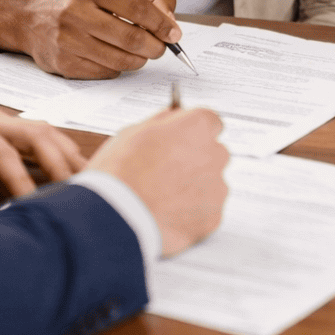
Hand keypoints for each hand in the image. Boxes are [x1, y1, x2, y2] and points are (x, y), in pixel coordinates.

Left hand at [0, 78, 86, 211]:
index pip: (1, 152)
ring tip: (88, 178)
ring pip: (44, 130)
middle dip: (58, 161)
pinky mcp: (6, 123)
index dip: (19, 177)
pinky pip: (40, 131)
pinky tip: (74, 166)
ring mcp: (2, 117)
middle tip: (77, 189)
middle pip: (35, 133)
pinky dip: (61, 147)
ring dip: (66, 153)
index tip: (31, 203)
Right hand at [21, 0, 181, 78]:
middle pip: (131, 37)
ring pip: (120, 59)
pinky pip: (105, 72)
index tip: (174, 33)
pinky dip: (118, 68)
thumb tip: (171, 24)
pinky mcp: (62, 63)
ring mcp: (66, 39)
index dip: (161, 23)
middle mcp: (74, 11)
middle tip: (161, 48)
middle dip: (155, 47)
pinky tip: (114, 56)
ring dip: (139, 59)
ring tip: (141, 53)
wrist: (32, 16)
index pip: (137, 7)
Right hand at [85, 107, 228, 256]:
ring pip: (211, 185)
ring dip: (194, 189)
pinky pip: (206, 212)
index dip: (193, 133)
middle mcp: (214, 154)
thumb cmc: (120, 172)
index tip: (181, 141)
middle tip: (166, 173)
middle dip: (195, 161)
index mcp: (197, 127)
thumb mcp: (133, 132)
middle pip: (213, 154)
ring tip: (162, 199)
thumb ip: (161, 122)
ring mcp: (217, 188)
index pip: (210, 122)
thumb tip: (171, 117)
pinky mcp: (213, 218)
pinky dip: (191, 215)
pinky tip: (167, 216)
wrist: (117, 218)